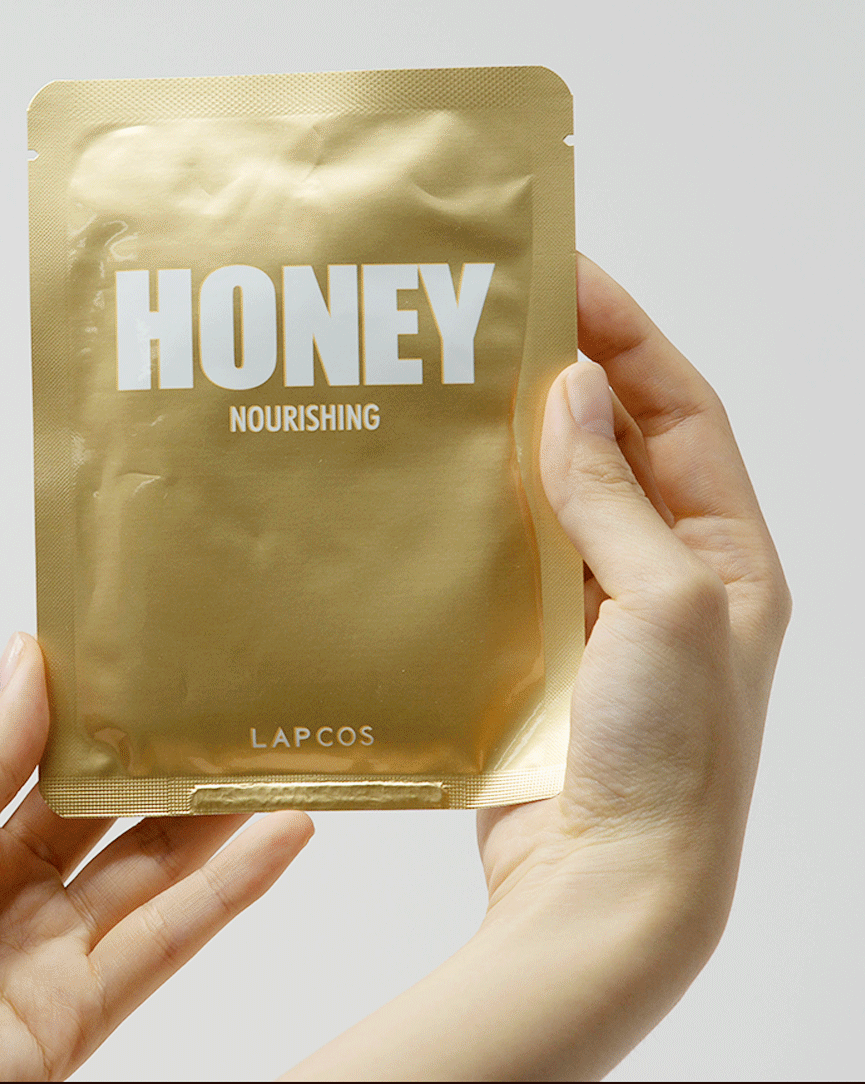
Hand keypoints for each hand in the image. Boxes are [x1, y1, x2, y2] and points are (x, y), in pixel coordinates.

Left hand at [0, 635, 312, 1081]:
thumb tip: (30, 659)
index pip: (40, 756)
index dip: (92, 707)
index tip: (146, 649)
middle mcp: (5, 892)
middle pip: (109, 811)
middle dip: (168, 755)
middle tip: (230, 695)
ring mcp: (44, 954)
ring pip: (152, 869)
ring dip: (218, 813)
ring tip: (273, 751)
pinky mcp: (72, 1018)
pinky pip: (164, 943)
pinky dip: (230, 890)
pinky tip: (280, 836)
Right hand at [286, 255, 790, 1080]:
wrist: (607, 888)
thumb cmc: (669, 758)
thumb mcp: (666, 604)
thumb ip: (616, 497)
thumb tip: (576, 393)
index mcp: (726, 553)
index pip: (680, 409)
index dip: (626, 335)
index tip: (565, 273)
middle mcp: (670, 570)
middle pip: (615, 441)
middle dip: (562, 373)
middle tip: (491, 314)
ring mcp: (603, 607)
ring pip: (557, 492)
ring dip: (512, 440)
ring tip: (453, 382)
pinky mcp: (543, 643)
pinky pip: (512, 553)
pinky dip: (479, 512)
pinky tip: (433, 484)